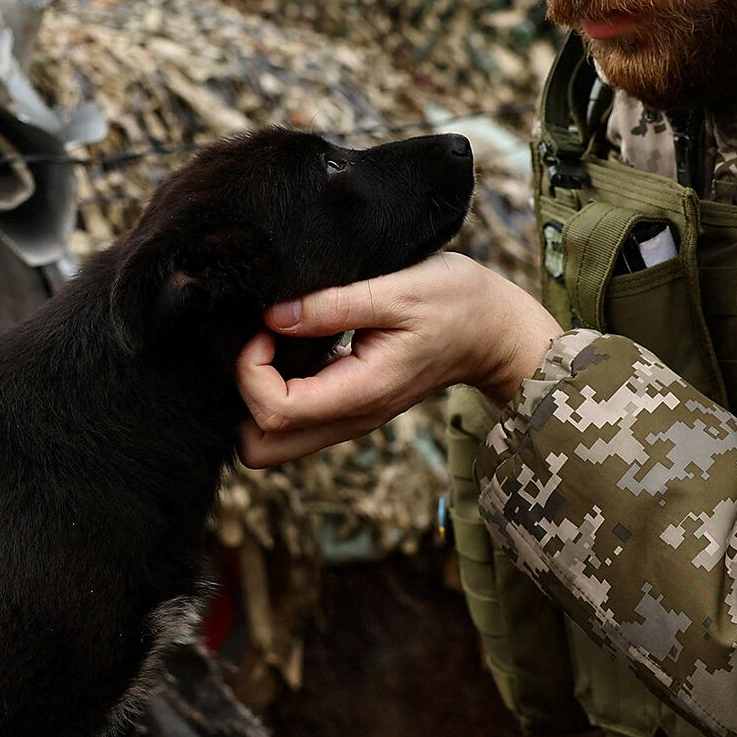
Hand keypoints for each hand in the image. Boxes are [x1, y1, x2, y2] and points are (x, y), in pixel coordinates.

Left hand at [236, 252, 560, 467]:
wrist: (494, 331)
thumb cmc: (455, 302)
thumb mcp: (400, 289)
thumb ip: (334, 304)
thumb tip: (273, 316)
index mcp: (360, 394)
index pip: (273, 411)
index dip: (250, 368)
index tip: (267, 324)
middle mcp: (348, 418)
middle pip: (258, 447)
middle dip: (242, 394)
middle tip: (261, 341)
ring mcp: (346, 418)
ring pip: (270, 438)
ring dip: (257, 393)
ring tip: (278, 339)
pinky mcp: (345, 406)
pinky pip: (290, 417)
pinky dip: (276, 387)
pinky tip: (294, 342)